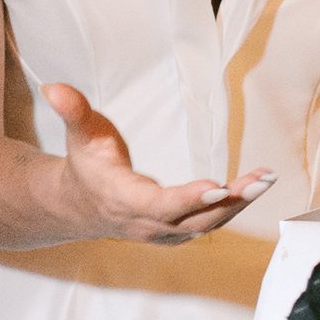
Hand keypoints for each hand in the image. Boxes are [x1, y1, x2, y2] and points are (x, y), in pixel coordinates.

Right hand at [44, 83, 273, 242]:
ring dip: (239, 203)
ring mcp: (163, 232)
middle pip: (194, 219)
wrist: (78, 206)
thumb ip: (72, 111)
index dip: (188, 199)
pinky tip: (254, 187)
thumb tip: (53, 87)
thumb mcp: (79, 134)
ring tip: (266, 179)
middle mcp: (146, 223)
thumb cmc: (86, 165)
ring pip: (206, 223)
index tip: (218, 188)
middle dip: (230, 202)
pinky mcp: (176, 232)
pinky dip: (233, 207)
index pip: (160, 205)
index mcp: (123, 200)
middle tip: (261, 180)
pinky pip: (209, 222)